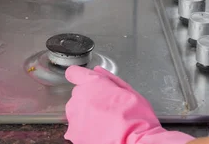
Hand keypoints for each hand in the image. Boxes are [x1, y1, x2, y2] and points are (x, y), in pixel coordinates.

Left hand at [65, 66, 193, 143]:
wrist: (133, 142)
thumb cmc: (136, 117)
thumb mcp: (129, 90)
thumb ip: (110, 79)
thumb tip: (98, 71)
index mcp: (92, 83)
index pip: (74, 73)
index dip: (79, 76)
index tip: (83, 81)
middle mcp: (79, 97)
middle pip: (78, 94)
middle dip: (89, 99)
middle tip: (106, 108)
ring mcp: (74, 115)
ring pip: (76, 111)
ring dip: (86, 114)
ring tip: (104, 122)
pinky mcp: (73, 132)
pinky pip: (76, 127)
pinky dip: (84, 130)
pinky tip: (100, 132)